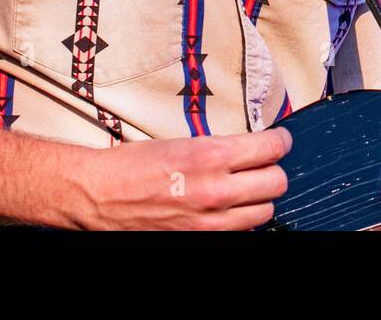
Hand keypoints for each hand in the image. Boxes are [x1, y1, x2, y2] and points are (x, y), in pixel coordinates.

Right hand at [71, 127, 290, 229]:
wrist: (100, 195)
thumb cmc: (135, 164)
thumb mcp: (183, 142)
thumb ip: (221, 147)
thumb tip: (253, 148)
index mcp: (210, 155)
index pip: (272, 148)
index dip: (280, 141)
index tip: (279, 140)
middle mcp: (216, 190)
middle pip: (277, 182)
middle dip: (273, 170)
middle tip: (263, 164)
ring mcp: (210, 221)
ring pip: (266, 211)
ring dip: (260, 198)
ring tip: (247, 189)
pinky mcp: (200, 240)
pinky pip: (242, 232)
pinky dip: (241, 220)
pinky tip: (230, 209)